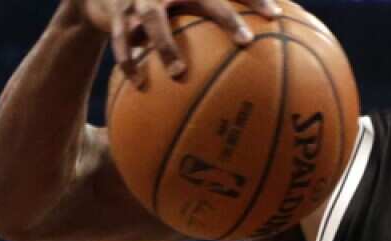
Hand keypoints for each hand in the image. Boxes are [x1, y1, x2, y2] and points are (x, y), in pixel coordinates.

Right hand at [71, 0, 281, 84]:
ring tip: (179, 74)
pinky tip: (138, 83)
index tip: (275, 16)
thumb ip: (216, 14)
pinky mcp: (115, 13)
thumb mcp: (183, 2)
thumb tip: (263, 33)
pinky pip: (121, 39)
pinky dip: (128, 60)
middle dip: (224, 17)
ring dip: (167, 46)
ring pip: (153, 20)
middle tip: (245, 41)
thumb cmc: (159, 0)